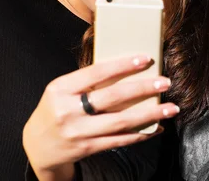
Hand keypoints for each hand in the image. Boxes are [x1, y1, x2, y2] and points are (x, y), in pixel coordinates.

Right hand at [23, 55, 178, 179]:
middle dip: (143, 88)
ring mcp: (77, 132)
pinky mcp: (86, 148)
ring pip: (121, 122)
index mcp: (60, 88)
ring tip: (171, 108)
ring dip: (150, 114)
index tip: (146, 59)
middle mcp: (68, 110)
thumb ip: (87, 82)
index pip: (96, 73)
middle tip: (165, 82)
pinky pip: (119, 140)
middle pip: (112, 97)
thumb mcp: (62, 91)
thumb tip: (128, 69)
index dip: (123, 65)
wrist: (36, 146)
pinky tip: (157, 127)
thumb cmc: (56, 109)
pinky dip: (141, 134)